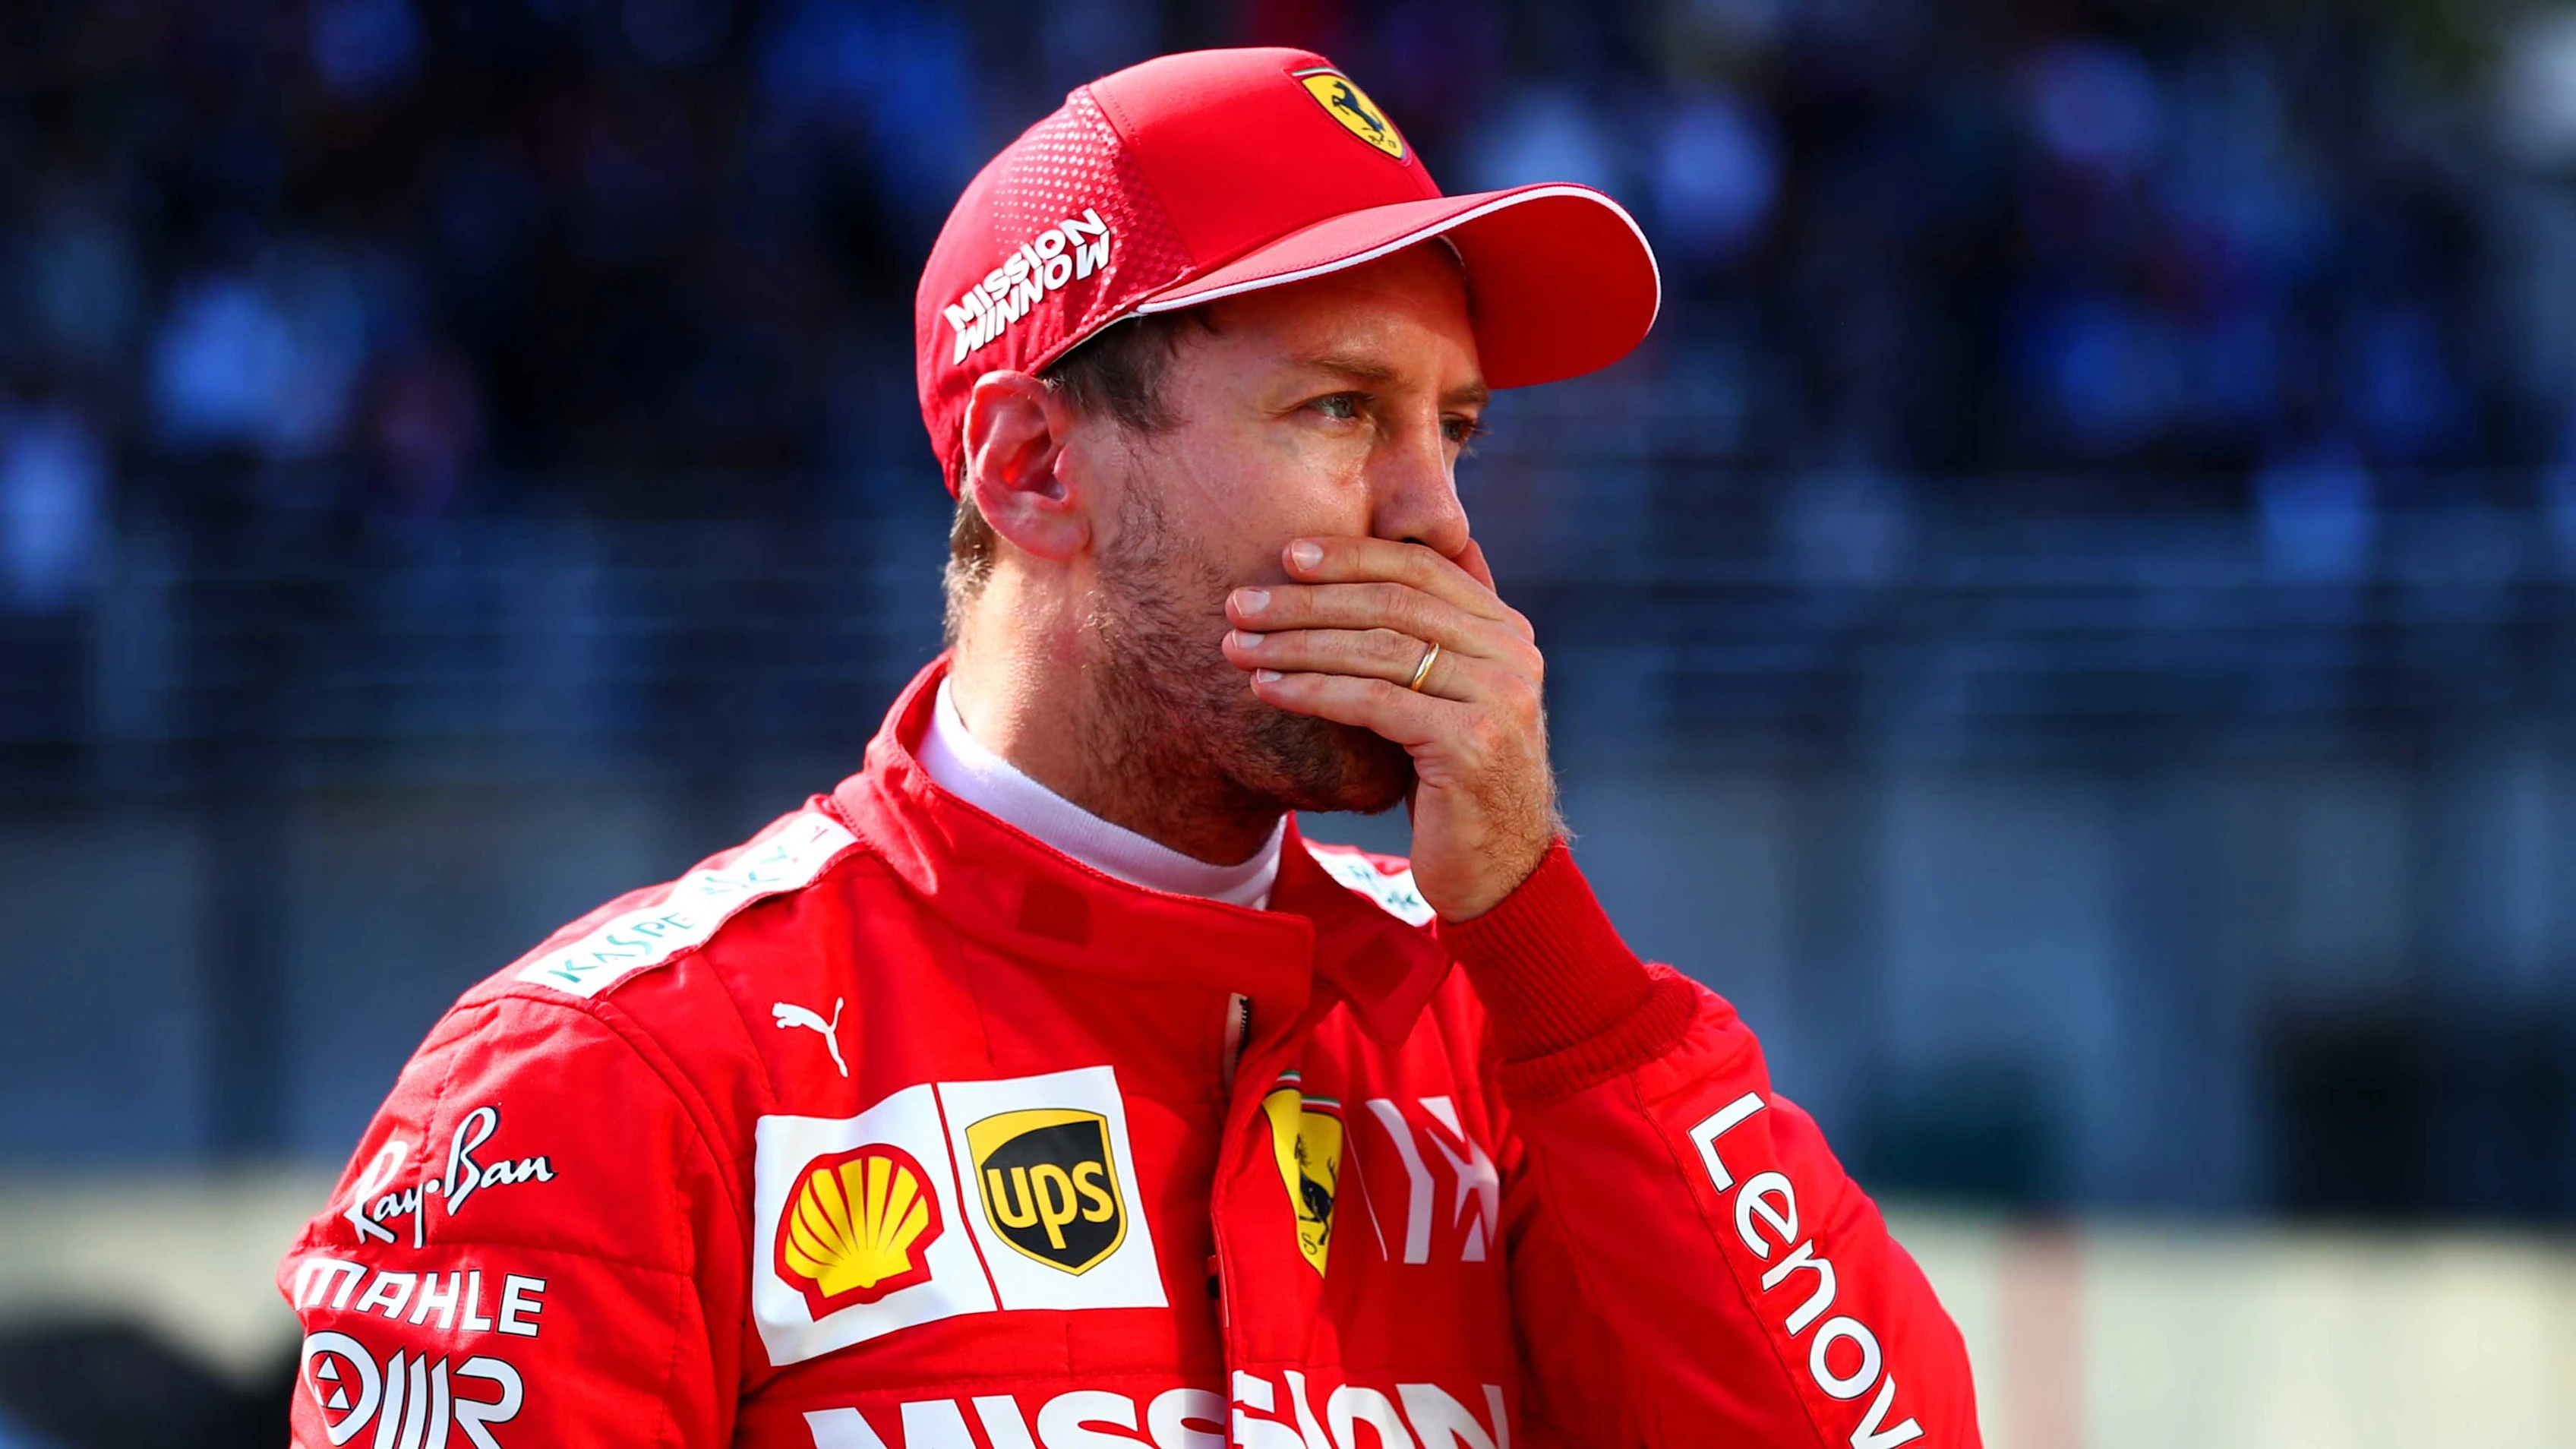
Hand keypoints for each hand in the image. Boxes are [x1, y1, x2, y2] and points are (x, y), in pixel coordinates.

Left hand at [1222, 536, 1557, 920]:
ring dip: (1296, 643)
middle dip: (1308, 599)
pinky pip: (1373, 701)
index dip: (1350, 556)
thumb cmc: (1451, 784)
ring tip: (1237, 645)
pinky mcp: (1471, 742)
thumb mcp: (1444, 699)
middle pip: (1393, 604)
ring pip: (1379, 649)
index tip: (1287, 554)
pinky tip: (1266, 687)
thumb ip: (1422, 643)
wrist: (1498, 871)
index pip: (1421, 568)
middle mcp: (1512, 654)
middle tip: (1240, 603)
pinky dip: (1312, 690)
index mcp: (1507, 631)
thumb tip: (1339, 582)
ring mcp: (1498, 697)